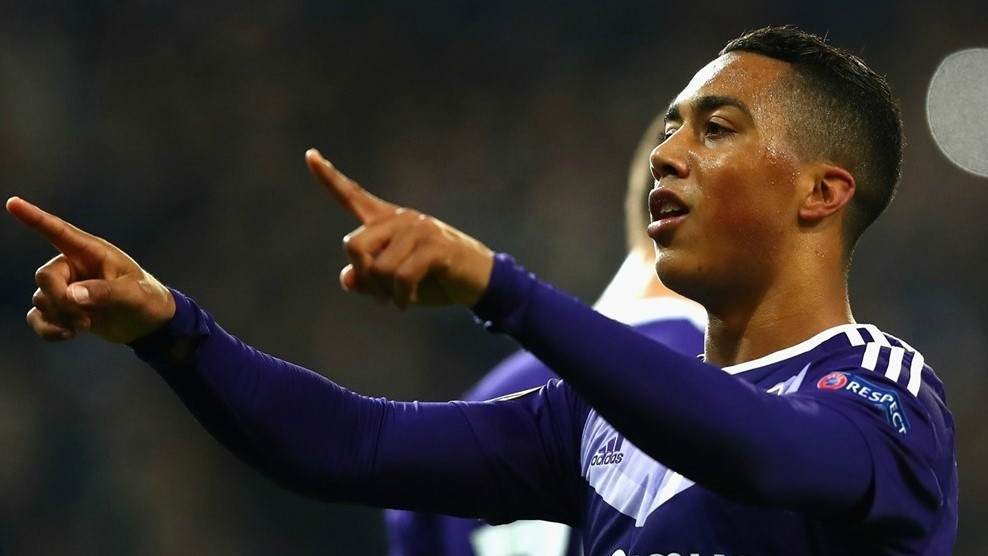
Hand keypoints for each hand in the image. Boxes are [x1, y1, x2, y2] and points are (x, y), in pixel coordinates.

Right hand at [6, 197, 175, 343]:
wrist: (148, 323)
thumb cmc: (146, 298)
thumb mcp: (133, 294)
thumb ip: (105, 292)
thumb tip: (71, 295)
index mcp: (92, 252)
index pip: (59, 231)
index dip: (34, 217)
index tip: (13, 203)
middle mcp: (73, 266)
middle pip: (45, 276)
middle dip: (60, 300)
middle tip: (84, 319)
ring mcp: (65, 288)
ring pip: (41, 300)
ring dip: (60, 318)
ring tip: (86, 326)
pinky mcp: (62, 309)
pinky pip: (38, 317)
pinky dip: (47, 329)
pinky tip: (66, 336)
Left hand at [305, 149, 493, 308]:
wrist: (478, 282)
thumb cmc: (434, 280)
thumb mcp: (394, 285)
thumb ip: (367, 281)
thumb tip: (348, 279)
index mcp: (386, 222)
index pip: (352, 195)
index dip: (328, 177)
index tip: (309, 155)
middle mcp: (400, 219)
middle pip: (353, 245)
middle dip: (363, 276)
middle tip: (380, 293)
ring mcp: (419, 230)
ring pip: (379, 268)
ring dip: (387, 293)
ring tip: (401, 297)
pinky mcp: (435, 246)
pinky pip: (402, 276)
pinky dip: (402, 297)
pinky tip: (408, 302)